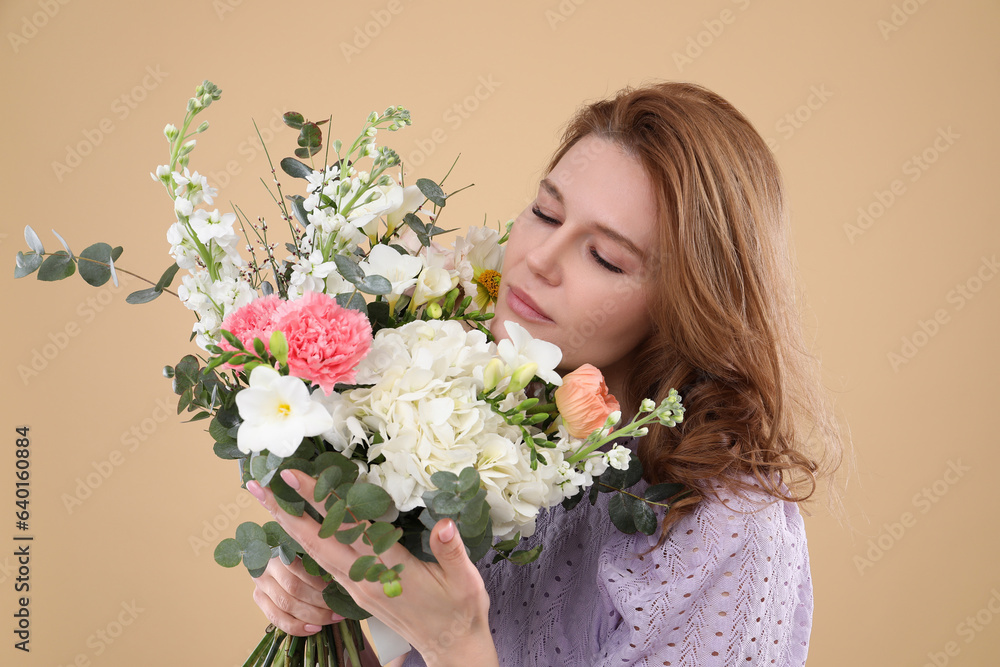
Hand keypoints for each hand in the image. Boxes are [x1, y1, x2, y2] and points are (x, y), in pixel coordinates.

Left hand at [246, 469, 498, 666]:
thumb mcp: (464, 580)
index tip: (294, 477)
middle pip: (315, 541)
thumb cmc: (459, 611)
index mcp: (387, 570)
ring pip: (314, 552)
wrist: (451, 646)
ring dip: (289, 526)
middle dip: (285, 512)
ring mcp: (356, 586)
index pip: (346, 527)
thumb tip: (444, 524)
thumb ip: (451, 550)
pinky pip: (323, 562)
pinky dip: (304, 542)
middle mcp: (362, 578)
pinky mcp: (356, 591)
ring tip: (269, 502)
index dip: (320, 500)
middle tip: (257, 486)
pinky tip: (296, 529)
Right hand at [251, 554, 342, 635]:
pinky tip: (314, 629)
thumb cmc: (298, 555)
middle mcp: (267, 568)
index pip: (302, 570)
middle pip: (295, 589)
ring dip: (313, 615)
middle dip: (321, 602)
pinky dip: (297, 627)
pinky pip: (276, 619)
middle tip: (340, 609)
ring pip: (287, 605)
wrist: (271, 558)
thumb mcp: (306, 552)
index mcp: (281, 550)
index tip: (340, 592)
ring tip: (332, 618)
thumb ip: (318, 563)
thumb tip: (342, 581)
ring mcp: (260, 585)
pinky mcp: (259, 599)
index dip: (322, 584)